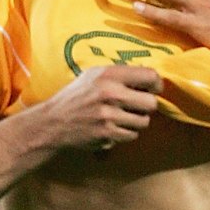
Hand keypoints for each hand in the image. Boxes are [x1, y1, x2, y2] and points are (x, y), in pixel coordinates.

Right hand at [45, 65, 161, 151]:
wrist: (53, 122)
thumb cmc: (76, 96)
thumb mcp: (93, 75)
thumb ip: (120, 74)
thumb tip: (150, 78)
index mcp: (108, 74)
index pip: (150, 75)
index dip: (156, 84)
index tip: (153, 89)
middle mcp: (110, 93)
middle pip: (151, 103)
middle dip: (147, 106)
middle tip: (137, 106)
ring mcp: (108, 115)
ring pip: (143, 122)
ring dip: (136, 121)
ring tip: (122, 117)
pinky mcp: (106, 134)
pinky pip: (132, 135)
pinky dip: (126, 133)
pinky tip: (113, 127)